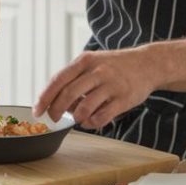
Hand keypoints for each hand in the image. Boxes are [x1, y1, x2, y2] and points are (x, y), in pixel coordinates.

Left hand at [33, 48, 158, 129]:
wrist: (147, 63)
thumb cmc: (114, 65)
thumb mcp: (92, 62)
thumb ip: (74, 77)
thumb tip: (53, 99)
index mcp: (85, 61)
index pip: (58, 80)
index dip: (45, 97)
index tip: (38, 111)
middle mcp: (97, 71)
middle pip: (68, 94)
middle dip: (56, 111)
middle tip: (53, 119)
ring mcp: (111, 85)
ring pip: (84, 108)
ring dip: (76, 117)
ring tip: (77, 118)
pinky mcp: (124, 99)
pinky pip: (101, 117)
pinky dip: (91, 123)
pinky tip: (90, 121)